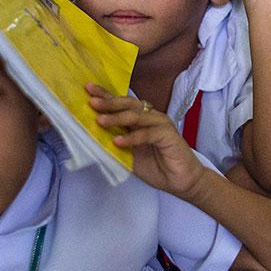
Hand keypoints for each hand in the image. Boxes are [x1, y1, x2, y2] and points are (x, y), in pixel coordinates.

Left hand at [86, 84, 206, 198]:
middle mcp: (151, 117)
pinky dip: (132, 137)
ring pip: (136, 116)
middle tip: (92, 101)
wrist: (181, 181)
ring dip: (117, 118)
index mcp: (141, 119)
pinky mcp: (168, 135)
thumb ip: (116, 144)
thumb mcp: (130, 155)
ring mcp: (160, 125)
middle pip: (128, 105)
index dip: (106, 96)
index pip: (122, 104)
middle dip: (109, 102)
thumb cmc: (157, 167)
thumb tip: (92, 137)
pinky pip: (147, 134)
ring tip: (100, 120)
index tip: (88, 89)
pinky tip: (118, 141)